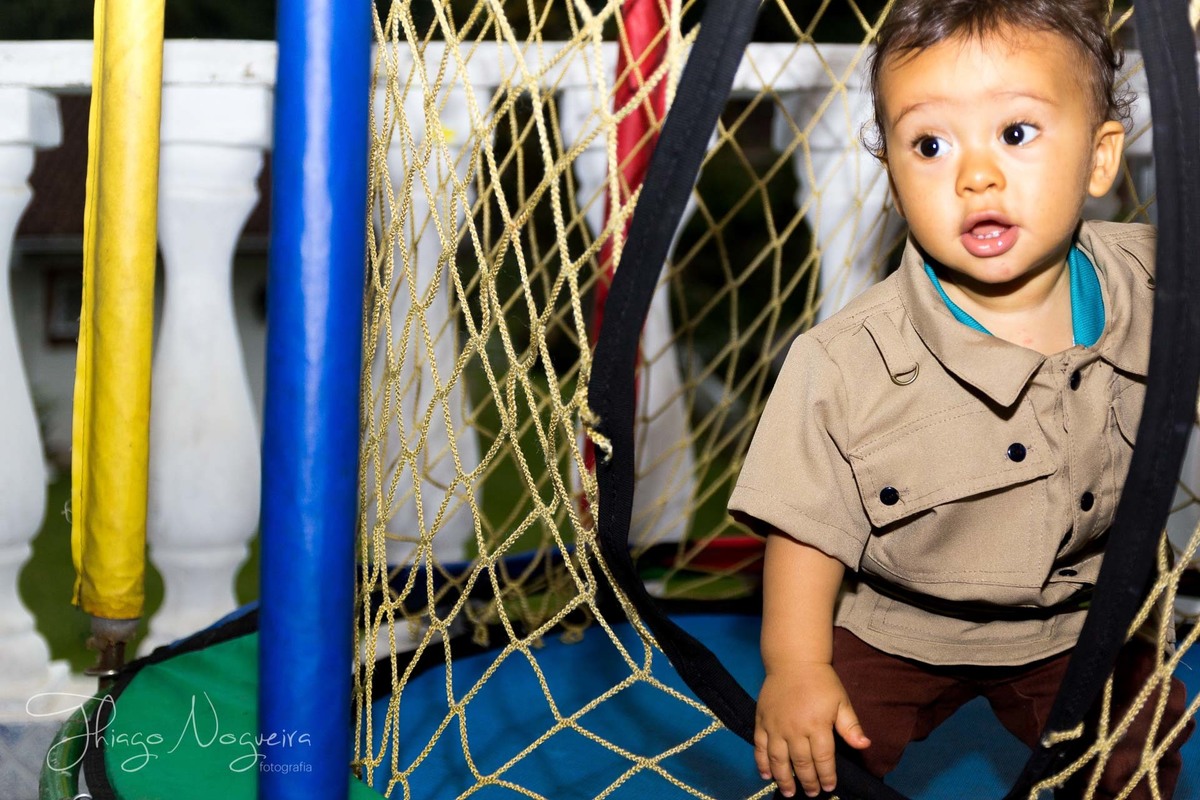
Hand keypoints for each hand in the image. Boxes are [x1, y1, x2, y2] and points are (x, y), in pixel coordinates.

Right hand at [754, 663, 869, 797]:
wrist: (793, 660)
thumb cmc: (821, 681)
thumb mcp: (841, 701)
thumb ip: (851, 726)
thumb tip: (864, 745)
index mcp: (817, 725)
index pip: (823, 759)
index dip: (827, 776)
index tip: (829, 787)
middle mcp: (795, 729)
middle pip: (801, 763)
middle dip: (808, 782)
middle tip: (812, 793)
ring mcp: (775, 726)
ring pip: (778, 759)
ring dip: (784, 778)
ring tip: (789, 792)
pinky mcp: (762, 721)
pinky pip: (759, 746)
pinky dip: (761, 762)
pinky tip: (765, 774)